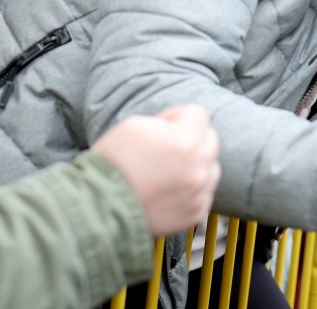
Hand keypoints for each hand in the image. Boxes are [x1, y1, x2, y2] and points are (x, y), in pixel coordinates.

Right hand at [92, 105, 220, 236]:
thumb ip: (167, 120)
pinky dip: (190, 189)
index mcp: (186, 141)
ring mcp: (200, 192)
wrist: (97, 210)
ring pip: (210, 167)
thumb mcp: (134, 125)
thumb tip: (178, 125)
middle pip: (209, 139)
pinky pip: (203, 192)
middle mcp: (199, 167)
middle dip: (189, 139)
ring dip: (194, 165)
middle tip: (163, 150)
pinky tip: (167, 191)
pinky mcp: (196, 212)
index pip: (198, 114)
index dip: (176, 116)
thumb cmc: (112, 166)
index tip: (161, 127)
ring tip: (166, 172)